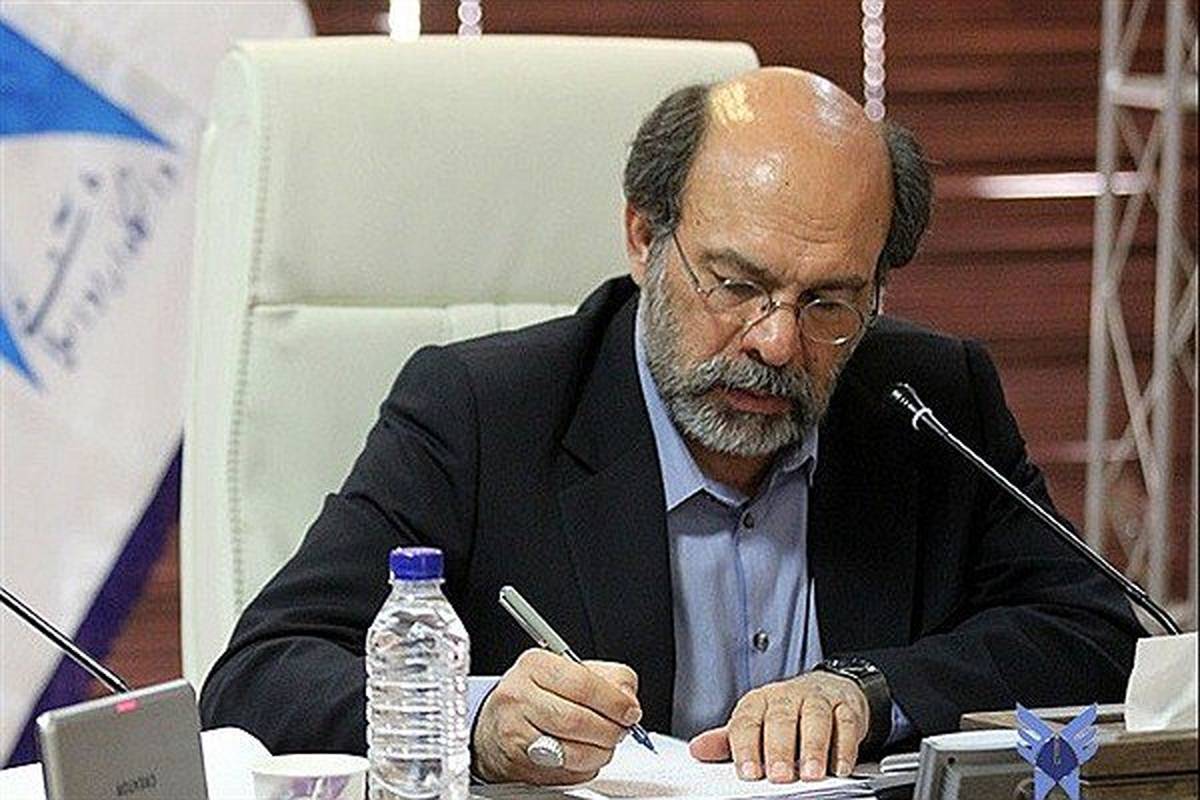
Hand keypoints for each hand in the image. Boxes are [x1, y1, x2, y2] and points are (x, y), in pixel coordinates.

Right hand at [472, 649, 641, 783]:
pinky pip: (566, 773)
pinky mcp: (519, 764)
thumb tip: (627, 698)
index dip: (614, 701)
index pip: (582, 684)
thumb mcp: (569, 670)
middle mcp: (520, 697)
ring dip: (600, 752)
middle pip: (578, 720)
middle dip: (610, 730)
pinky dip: (584, 768)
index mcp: (535, 666)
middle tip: (621, 729)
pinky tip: (581, 754)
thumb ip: (607, 677)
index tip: (630, 711)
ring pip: (573, 752)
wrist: (495, 726)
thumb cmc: (537, 696)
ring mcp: (516, 733)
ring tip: (603, 743)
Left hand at [688, 672, 867, 782]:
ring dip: (814, 747)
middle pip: (781, 719)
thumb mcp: (753, 724)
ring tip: (811, 774)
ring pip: (815, 718)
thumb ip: (728, 740)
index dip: (747, 747)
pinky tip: (839, 766)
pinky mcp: (845, 707)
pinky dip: (844, 746)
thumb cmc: (784, 712)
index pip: (747, 722)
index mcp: (758, 702)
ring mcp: (816, 700)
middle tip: (779, 776)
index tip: (749, 772)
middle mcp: (786, 697)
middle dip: (780, 748)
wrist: (826, 688)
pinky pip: (845, 723)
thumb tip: (697, 750)